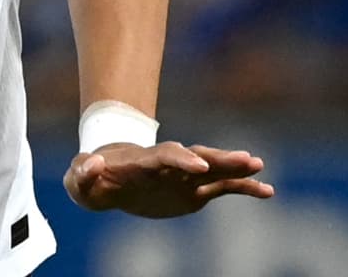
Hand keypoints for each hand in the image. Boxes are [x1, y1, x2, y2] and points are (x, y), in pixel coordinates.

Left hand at [64, 141, 274, 217]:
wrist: (106, 177)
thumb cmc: (91, 178)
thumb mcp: (79, 180)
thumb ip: (82, 173)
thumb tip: (92, 163)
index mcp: (142, 163)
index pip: (164, 156)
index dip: (181, 159)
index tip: (198, 165)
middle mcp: (168, 166)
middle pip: (196, 157)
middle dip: (218, 158)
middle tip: (246, 159)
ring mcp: (183, 177)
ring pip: (214, 170)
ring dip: (235, 168)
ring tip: (259, 165)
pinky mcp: (193, 191)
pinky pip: (224, 188)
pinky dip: (244, 188)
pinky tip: (268, 191)